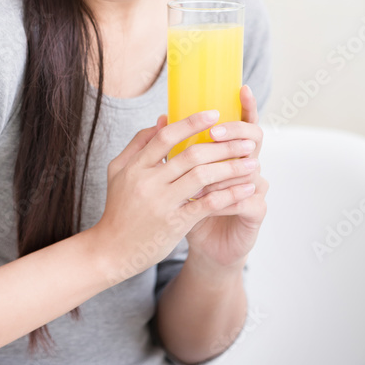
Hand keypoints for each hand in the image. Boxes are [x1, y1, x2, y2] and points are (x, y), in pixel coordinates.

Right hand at [95, 104, 262, 284]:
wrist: (111, 251)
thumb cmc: (118, 208)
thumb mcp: (118, 171)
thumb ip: (138, 144)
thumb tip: (163, 119)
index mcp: (134, 166)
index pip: (166, 136)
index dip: (192, 123)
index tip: (214, 114)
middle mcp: (147, 182)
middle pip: (190, 155)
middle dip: (223, 146)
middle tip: (247, 142)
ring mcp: (161, 203)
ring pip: (203, 177)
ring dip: (232, 168)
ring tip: (253, 163)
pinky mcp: (175, 224)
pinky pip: (207, 204)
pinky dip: (230, 195)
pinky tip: (246, 189)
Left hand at [175, 84, 267, 272]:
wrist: (206, 246)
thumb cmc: (191, 208)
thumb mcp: (180, 176)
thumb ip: (175, 150)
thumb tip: (161, 119)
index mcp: (232, 153)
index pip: (243, 123)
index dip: (246, 106)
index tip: (241, 87)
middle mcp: (249, 167)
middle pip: (253, 139)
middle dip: (234, 133)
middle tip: (214, 132)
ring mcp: (256, 188)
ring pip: (250, 169)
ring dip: (226, 169)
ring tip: (207, 172)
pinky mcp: (256, 213)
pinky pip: (248, 200)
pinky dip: (229, 198)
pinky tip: (214, 200)